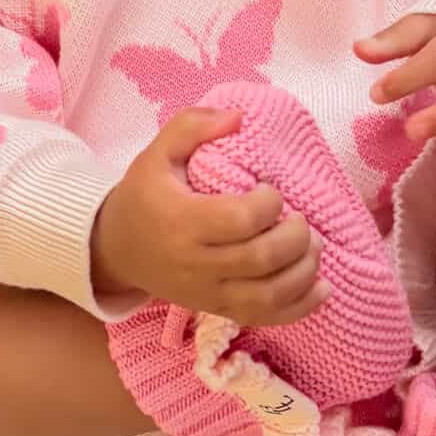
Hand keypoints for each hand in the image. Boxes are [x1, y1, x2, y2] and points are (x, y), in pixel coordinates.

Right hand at [90, 107, 325, 326]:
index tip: (272, 190)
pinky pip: (264, 318)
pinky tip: (321, 287)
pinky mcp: (217, 310)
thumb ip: (194, 126)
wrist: (115, 249)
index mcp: (182, 221)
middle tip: (301, 219)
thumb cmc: (144, 196)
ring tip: (313, 246)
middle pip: (261, 259)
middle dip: (296, 237)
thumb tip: (240, 117)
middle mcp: (195, 263)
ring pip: (268, 295)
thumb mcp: (157, 153)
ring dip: (304, 271)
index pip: (241, 220)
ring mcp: (207, 293)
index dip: (270, 203)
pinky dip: (299, 307)